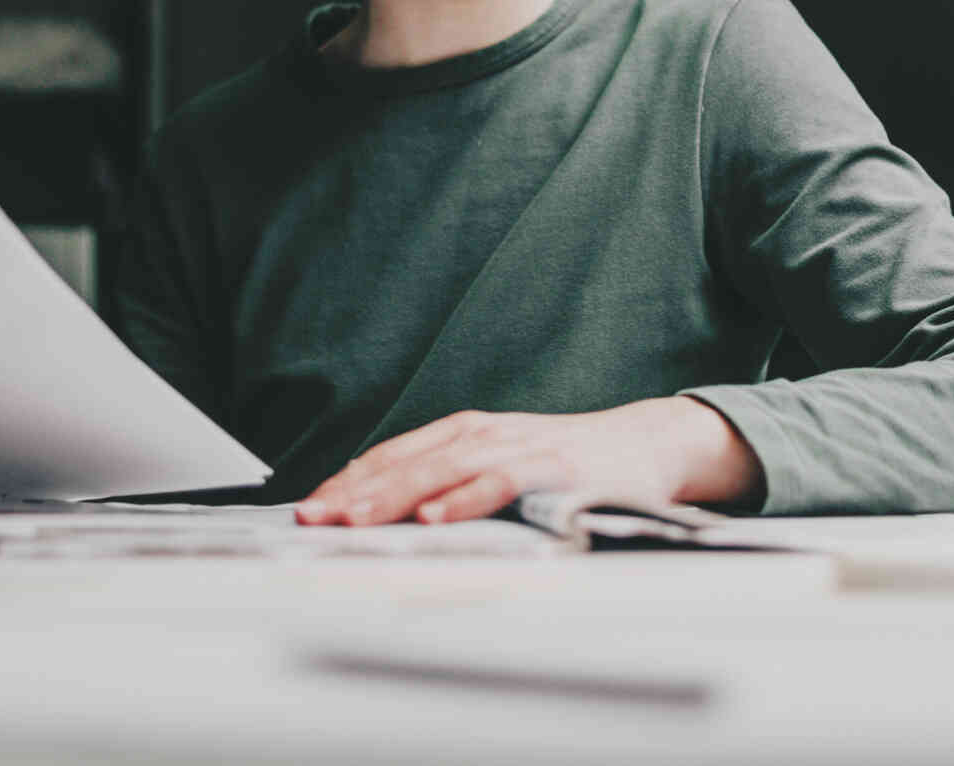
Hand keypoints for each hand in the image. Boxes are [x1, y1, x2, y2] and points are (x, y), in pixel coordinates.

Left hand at [295, 396, 761, 526]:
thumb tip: (386, 508)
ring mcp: (518, 448)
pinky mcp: (552, 469)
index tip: (306, 511)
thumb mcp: (501, 463)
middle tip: (313, 519)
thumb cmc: (568, 462)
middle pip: (407, 461)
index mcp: (465, 433)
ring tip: (357, 519)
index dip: (346, 482)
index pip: (393, 455)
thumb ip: (450, 480)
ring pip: (444, 468)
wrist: (647, 445)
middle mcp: (484, 434)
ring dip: (397, 494)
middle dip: (355, 492)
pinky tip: (437, 515)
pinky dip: (466, 497)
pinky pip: (501, 482)